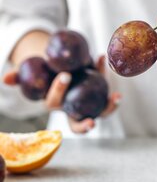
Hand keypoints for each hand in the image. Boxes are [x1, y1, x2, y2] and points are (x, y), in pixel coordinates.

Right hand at [3, 55, 120, 133]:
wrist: (61, 64)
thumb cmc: (45, 71)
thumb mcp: (33, 72)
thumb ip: (20, 77)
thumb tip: (6, 78)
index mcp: (56, 104)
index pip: (54, 104)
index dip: (58, 91)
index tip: (65, 75)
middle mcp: (73, 108)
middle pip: (78, 123)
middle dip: (84, 125)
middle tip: (92, 122)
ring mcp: (89, 103)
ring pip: (100, 111)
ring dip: (109, 107)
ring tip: (117, 97)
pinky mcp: (100, 94)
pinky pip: (106, 90)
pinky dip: (107, 76)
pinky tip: (103, 59)